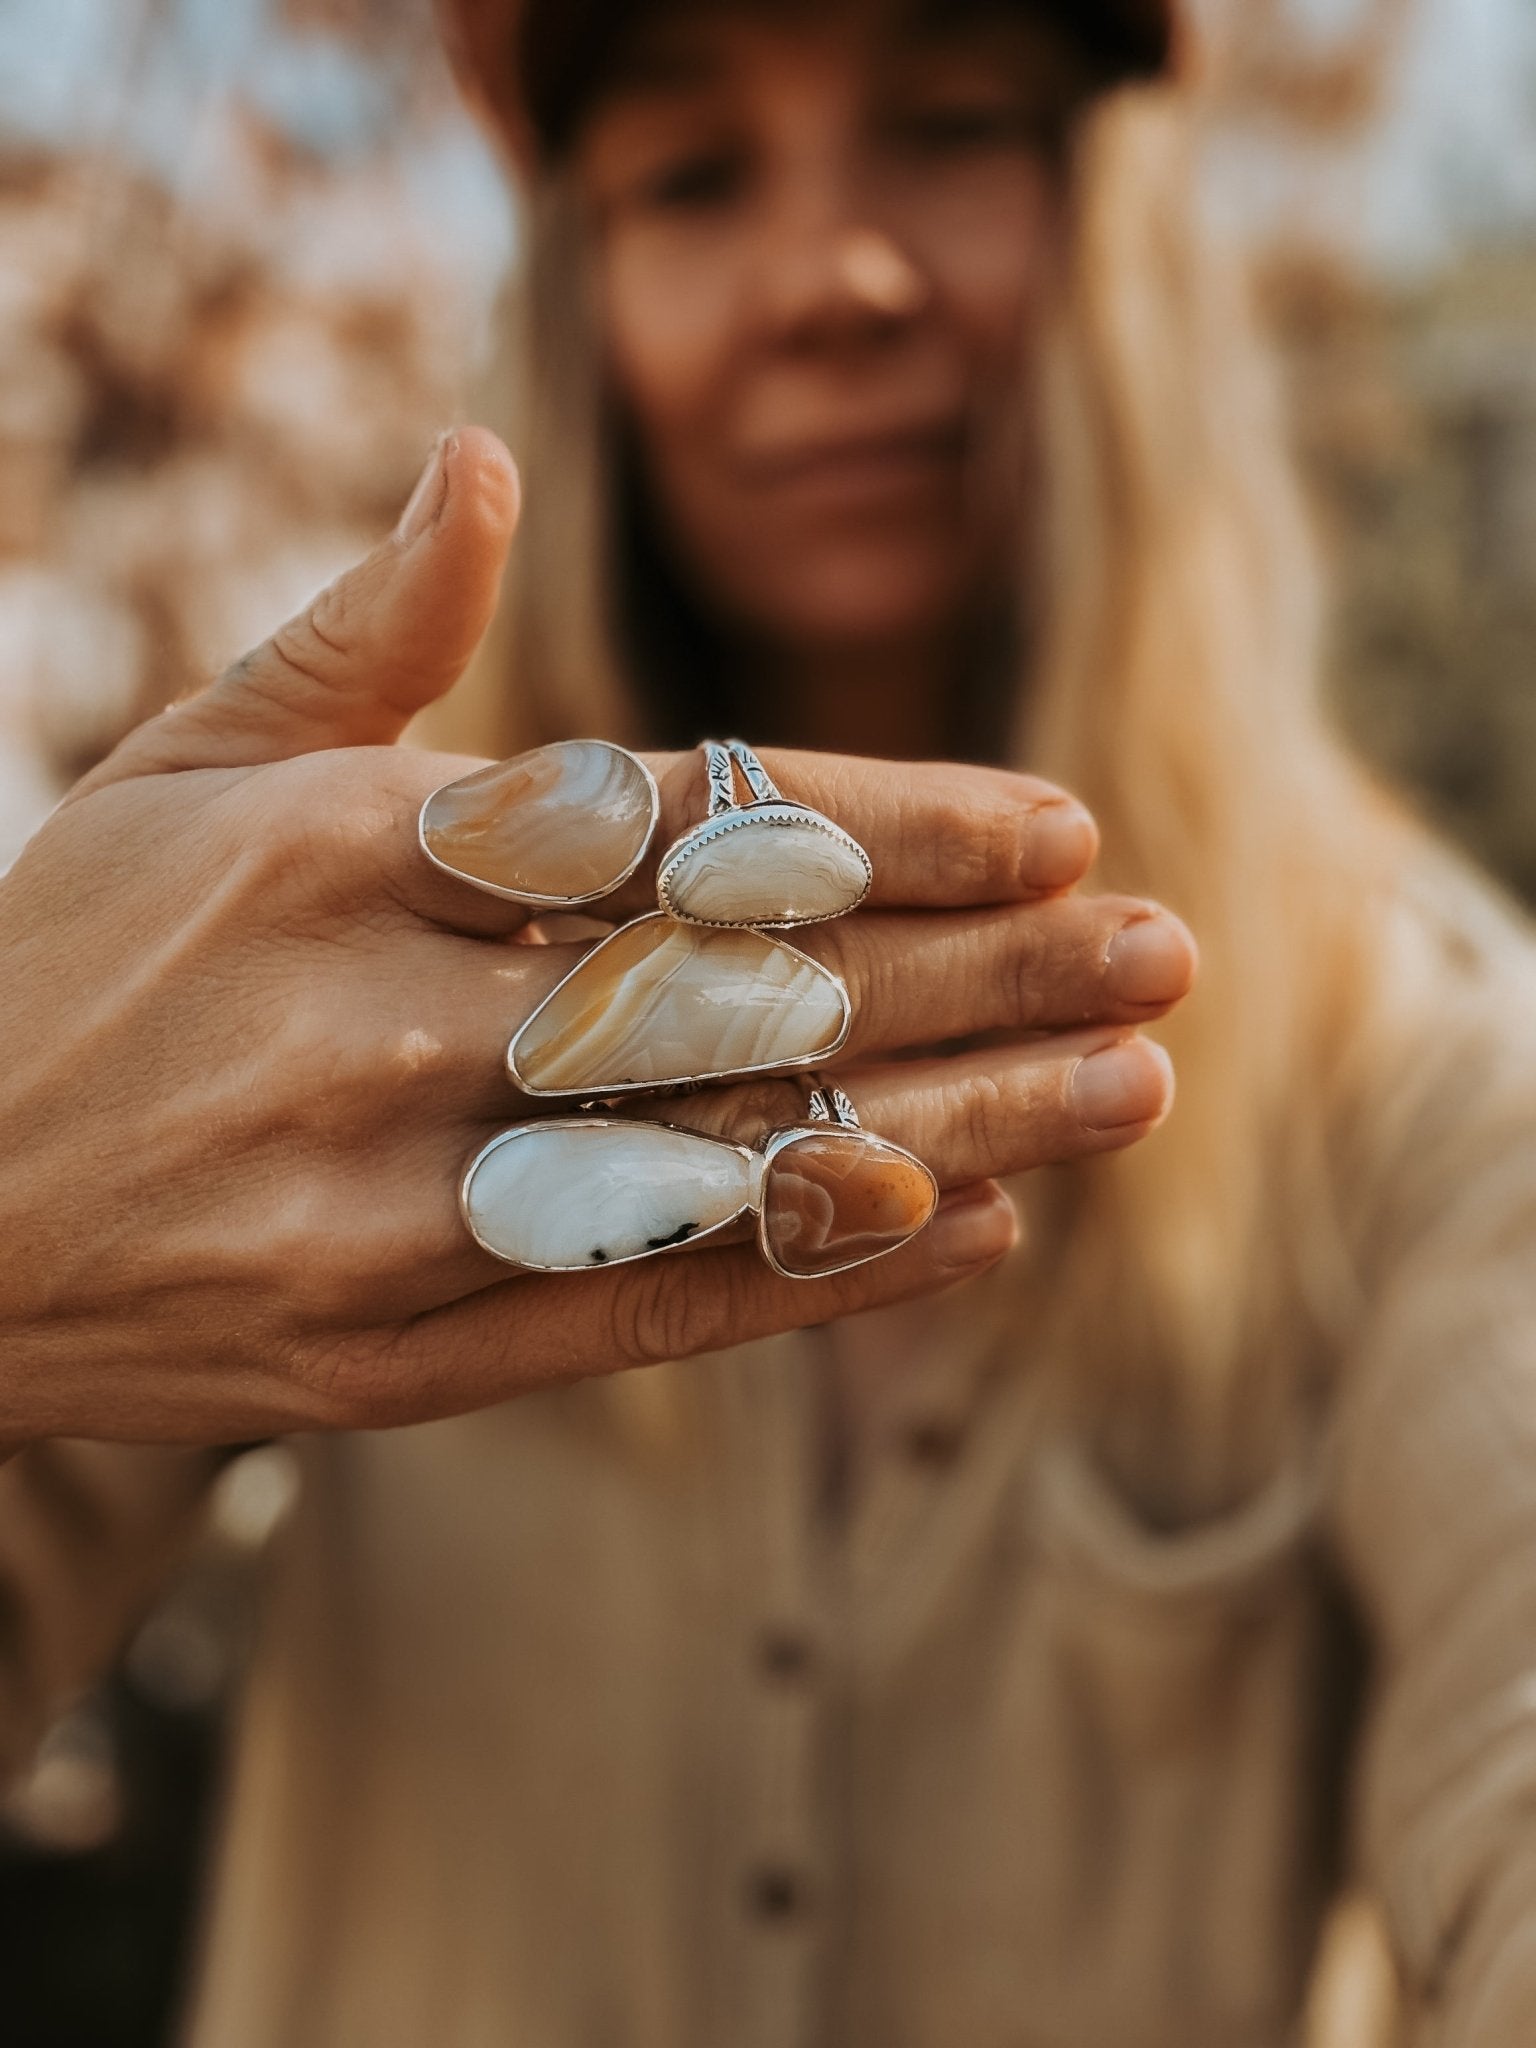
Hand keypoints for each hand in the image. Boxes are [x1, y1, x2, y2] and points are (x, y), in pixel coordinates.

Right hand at [0, 430, 1193, 1447]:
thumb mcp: (185, 772)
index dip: (884, 823)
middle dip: (977, 971)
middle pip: (742, 989)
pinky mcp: (386, 1359)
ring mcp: (382, 1211)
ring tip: (1131, 1090)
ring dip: (950, 1124)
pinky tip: (968, 1229)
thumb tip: (479, 468)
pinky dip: (812, 1270)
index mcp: (336, 851)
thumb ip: (356, 637)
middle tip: (1165, 948)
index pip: (672, 823)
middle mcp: (373, 1028)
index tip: (1058, 824)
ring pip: (720, 1157)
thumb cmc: (66, 970)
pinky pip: (637, 1307)